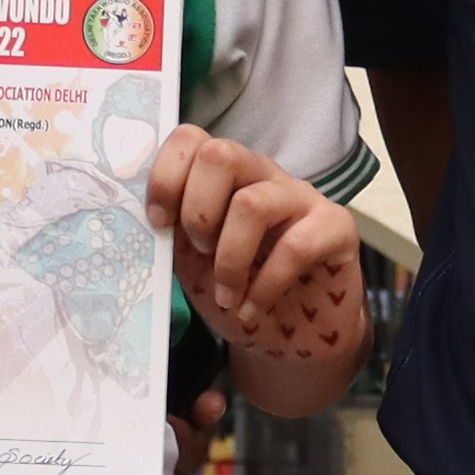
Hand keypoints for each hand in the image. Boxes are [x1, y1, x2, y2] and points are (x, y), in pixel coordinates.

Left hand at [144, 126, 369, 371]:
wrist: (290, 335)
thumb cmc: (238, 291)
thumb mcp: (192, 263)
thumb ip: (172, 233)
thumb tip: (138, 220)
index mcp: (223, 176)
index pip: (191, 139)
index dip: (165, 177)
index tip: (158, 224)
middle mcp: (262, 175)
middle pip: (221, 154)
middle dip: (197, 212)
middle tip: (200, 253)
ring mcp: (301, 197)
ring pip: (252, 203)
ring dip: (229, 259)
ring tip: (227, 294)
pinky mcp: (336, 227)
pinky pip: (295, 246)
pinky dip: (264, 286)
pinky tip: (252, 309)